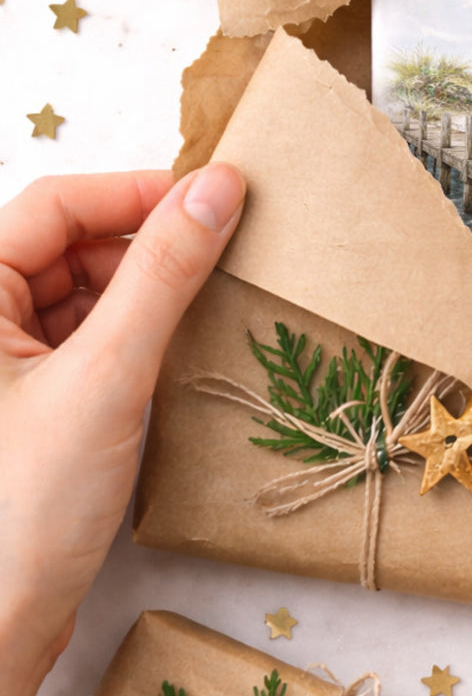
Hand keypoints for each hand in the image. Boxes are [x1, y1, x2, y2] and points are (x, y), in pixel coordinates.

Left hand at [0, 166, 244, 695]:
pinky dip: (139, 331)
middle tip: (226, 248)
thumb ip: (164, 274)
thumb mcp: (107, 374)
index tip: (216, 196)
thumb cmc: (24, 507)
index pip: (55, 205)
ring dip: (148, 288)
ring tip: (212, 298)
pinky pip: (92, 336)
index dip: (136, 192)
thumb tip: (218, 188)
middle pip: (71, 244)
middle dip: (147, 242)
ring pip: (85, 291)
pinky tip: (181, 346)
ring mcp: (6, 364)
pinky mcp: (34, 400)